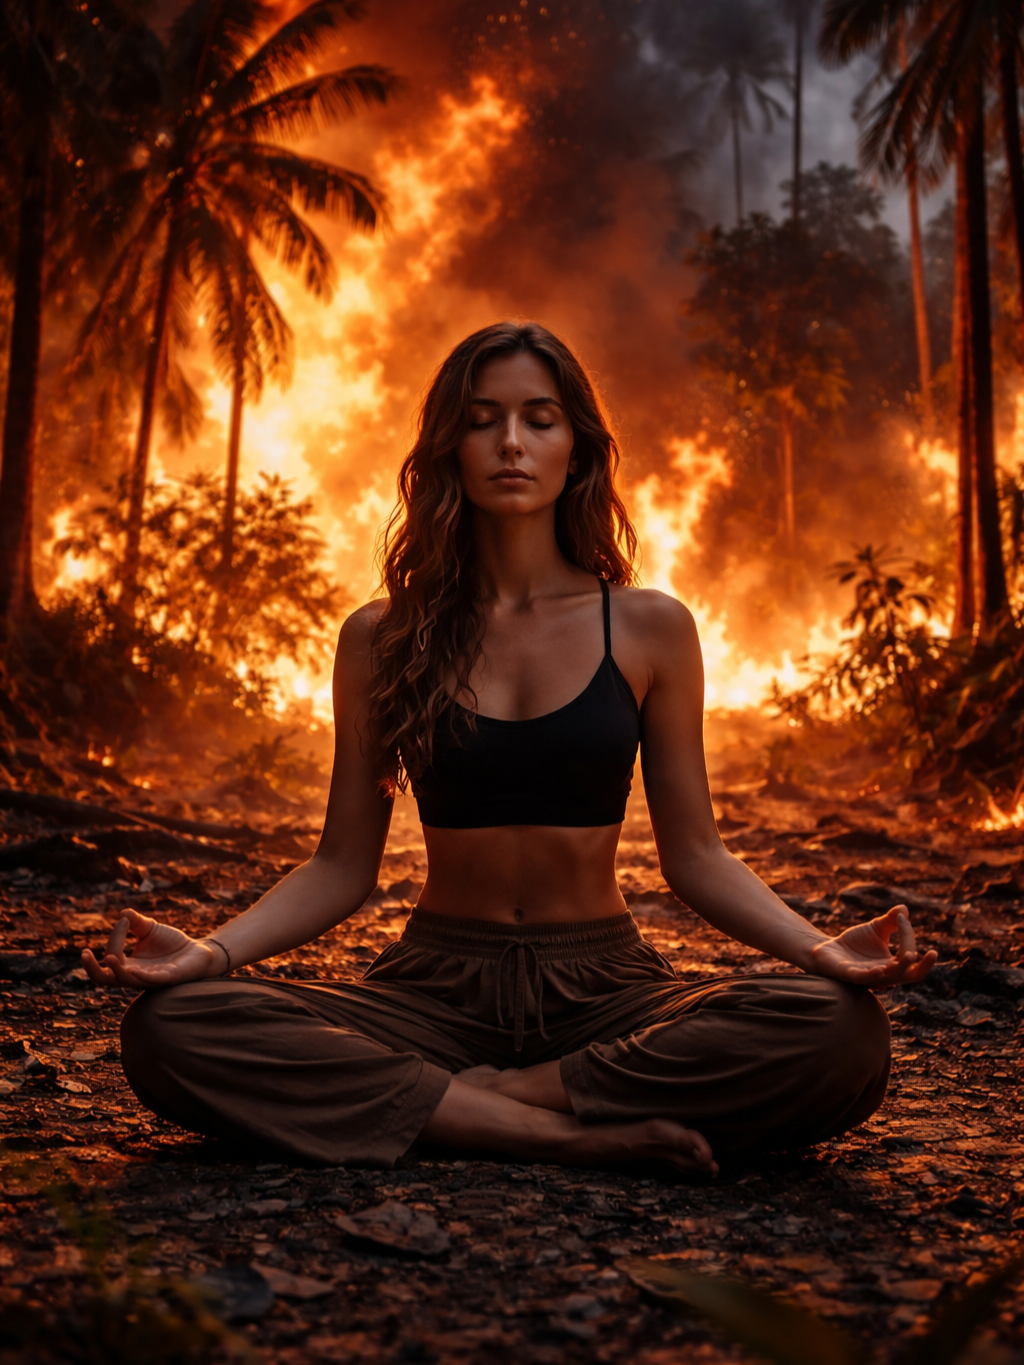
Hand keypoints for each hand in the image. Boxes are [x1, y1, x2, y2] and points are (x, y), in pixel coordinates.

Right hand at [81, 909, 224, 989]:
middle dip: (92, 968)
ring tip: (110, 957)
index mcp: (128, 964)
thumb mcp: (150, 929)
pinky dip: (141, 976)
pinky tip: (134, 968)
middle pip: (104, 979)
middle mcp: (135, 975)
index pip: (109, 955)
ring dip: (117, 970)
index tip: (125, 920)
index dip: (114, 937)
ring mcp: (150, 979)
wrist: (199, 952)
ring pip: (126, 981)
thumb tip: (123, 914)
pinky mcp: (167, 979)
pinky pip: (151, 981)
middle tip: (84, 954)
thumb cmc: (172, 943)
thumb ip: (136, 923)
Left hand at [809, 905, 936, 987]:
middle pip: (910, 975)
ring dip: (901, 967)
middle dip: (923, 966)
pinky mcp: (850, 976)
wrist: (827, 950)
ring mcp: (868, 977)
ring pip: (890, 978)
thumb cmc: (854, 943)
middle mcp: (885, 975)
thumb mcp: (875, 929)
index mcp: (893, 965)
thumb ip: (890, 921)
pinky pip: (863, 979)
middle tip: (933, 954)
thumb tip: (904, 908)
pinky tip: (880, 968)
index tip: (902, 917)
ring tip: (911, 955)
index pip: (910, 954)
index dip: (909, 935)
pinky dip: (872, 975)